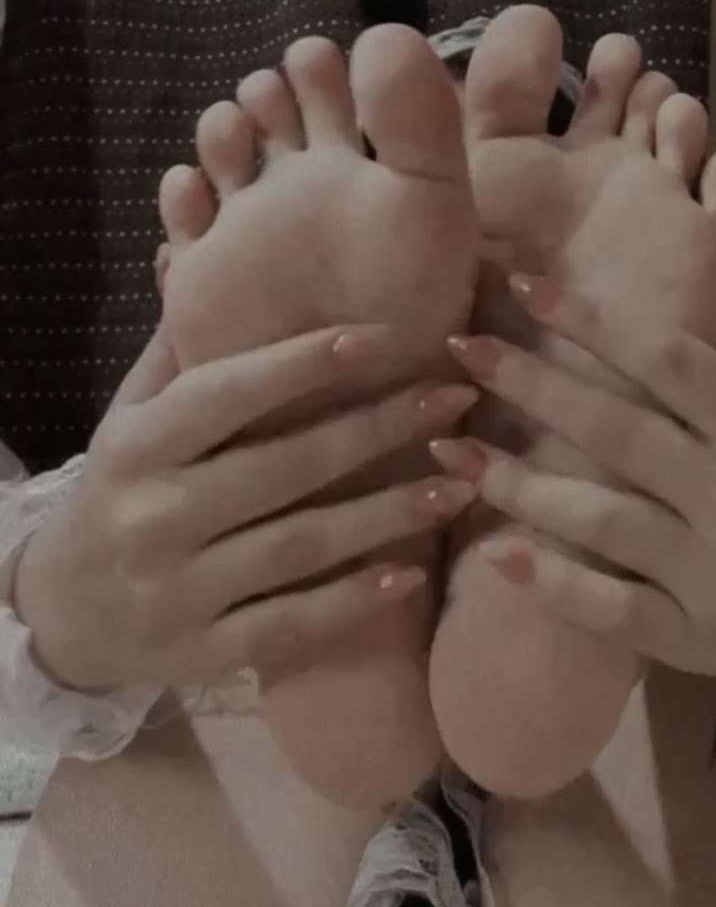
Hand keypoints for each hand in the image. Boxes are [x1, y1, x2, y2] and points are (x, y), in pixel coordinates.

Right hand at [15, 325, 478, 695]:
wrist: (66, 615)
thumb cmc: (122, 491)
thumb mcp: (131, 418)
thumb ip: (181, 351)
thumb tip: (212, 254)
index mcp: (138, 446)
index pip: (224, 394)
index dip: (301, 364)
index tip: (380, 335)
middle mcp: (156, 515)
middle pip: (281, 466)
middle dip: (376, 429)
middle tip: (455, 398)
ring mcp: (180, 589)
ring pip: (298, 545)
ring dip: (385, 514)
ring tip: (458, 483)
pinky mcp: (204, 652)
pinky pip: (288, 624)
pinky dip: (349, 601)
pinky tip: (408, 574)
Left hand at [438, 277, 715, 732]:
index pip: (669, 361)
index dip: (592, 322)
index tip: (523, 287)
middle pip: (620, 432)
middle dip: (531, 385)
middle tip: (460, 346)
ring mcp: (714, 573)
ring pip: (602, 520)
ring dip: (517, 483)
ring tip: (449, 451)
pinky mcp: (692, 637)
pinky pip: (611, 607)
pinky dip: (552, 582)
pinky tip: (496, 553)